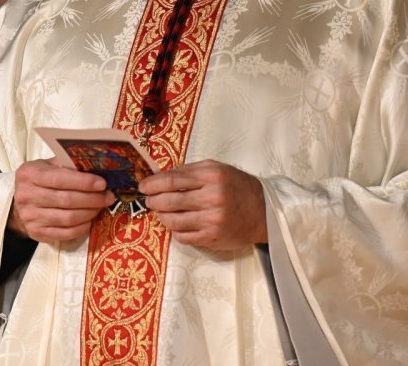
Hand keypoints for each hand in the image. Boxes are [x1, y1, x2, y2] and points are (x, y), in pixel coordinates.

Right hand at [10, 158, 113, 242]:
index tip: (102, 184)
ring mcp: (30, 217)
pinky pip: (65, 233)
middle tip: (108, 197)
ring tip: (100, 207)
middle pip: (66, 200)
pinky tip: (90, 220)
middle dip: (92, 199)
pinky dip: (81, 227)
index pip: (60, 178)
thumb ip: (66, 165)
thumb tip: (96, 167)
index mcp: (29, 174)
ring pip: (67, 218)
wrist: (19, 204)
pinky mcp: (36, 233)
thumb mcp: (47, 166)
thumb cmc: (39, 180)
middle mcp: (27, 196)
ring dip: (89, 213)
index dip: (84, 182)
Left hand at [140, 160, 266, 248]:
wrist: (263, 211)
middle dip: (153, 201)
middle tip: (148, 200)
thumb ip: (190, 170)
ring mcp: (212, 220)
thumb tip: (162, 175)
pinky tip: (174, 224)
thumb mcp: (217, 169)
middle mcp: (212, 198)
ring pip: (173, 220)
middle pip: (170, 200)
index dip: (153, 183)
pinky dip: (174, 230)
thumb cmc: (238, 186)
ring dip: (161, 216)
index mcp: (212, 177)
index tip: (143, 186)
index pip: (173, 180)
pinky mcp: (212, 238)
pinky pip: (183, 236)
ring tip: (160, 212)